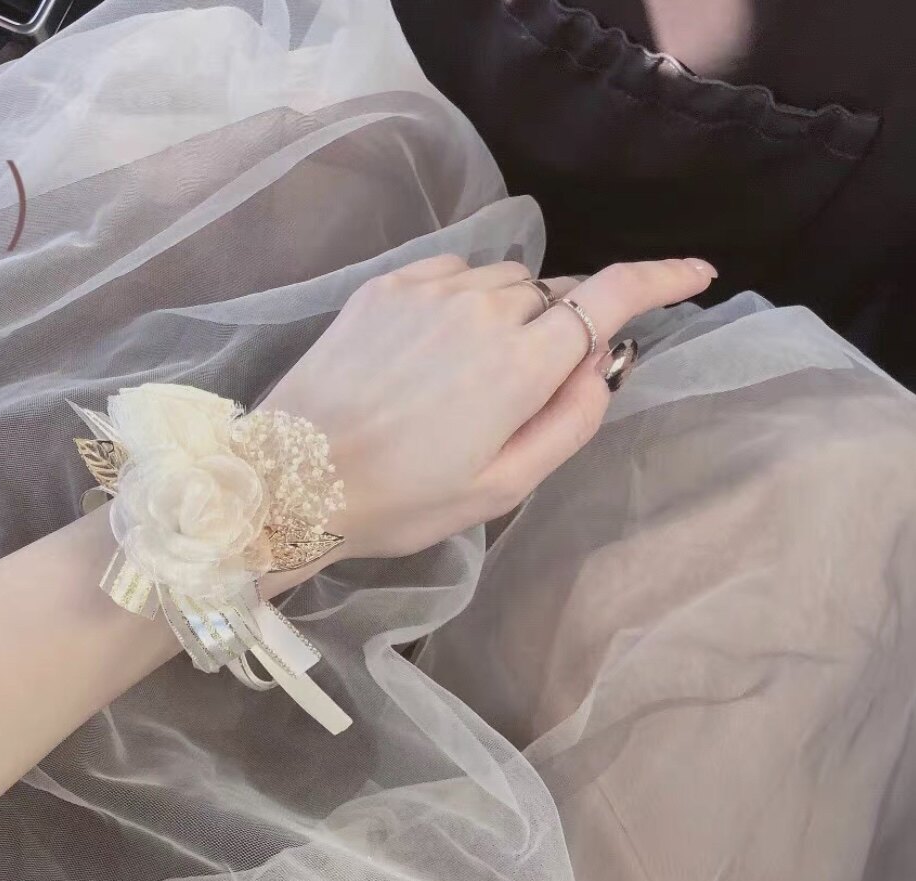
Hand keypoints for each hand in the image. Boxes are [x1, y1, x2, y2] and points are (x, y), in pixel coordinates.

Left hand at [264, 255, 715, 561]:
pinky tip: (430, 351)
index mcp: (519, 365)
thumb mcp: (501, 487)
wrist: (291, 477)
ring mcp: (429, 290)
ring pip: (505, 283)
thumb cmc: (402, 500)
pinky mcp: (386, 285)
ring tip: (463, 380)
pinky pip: (454, 274)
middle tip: (516, 395)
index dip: (661, 279)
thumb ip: (570, 421)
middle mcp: (482, 310)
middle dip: (558, 331)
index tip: (695, 275)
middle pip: (555, 295)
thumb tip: (602, 362)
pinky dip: (463, 301)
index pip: (611, 295)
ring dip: (509, 316)